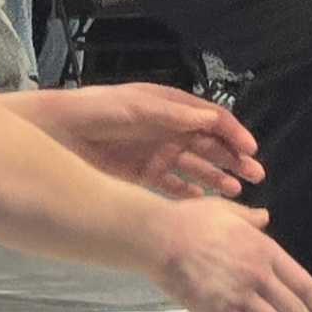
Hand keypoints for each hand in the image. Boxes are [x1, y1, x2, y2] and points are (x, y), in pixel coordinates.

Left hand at [30, 83, 264, 198]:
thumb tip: (211, 120)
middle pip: (209, 146)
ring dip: (217, 179)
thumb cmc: (95, 111)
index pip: (211, 120)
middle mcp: (167, 130)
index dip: (233, 134)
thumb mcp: (136, 108)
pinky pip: (173, 186)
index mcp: (170, 108)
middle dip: (233, 160)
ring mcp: (156, 153)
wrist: (56, 132)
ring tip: (236, 193)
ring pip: (196, 168)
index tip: (250, 151)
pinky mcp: (142, 174)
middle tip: (255, 177)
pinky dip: (190, 194)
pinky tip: (205, 204)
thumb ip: (173, 115)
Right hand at [149, 196, 311, 311]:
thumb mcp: (227, 211)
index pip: (303, 284)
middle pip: (293, 309)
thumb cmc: (191, 221)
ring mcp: (238, 294)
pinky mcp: (217, 309)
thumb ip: (250, 219)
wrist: (161, 239)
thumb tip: (264, 218)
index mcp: (265, 251)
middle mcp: (257, 275)